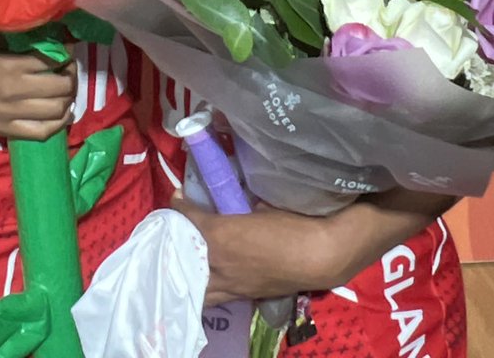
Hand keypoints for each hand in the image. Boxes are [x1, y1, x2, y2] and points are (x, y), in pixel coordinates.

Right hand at [0, 33, 76, 139]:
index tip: (67, 49)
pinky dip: (57, 124)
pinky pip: (41, 133)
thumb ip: (12, 38)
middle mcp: (13, 91)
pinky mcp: (3, 130)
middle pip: (60, 87)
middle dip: (70, 77)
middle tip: (68, 70)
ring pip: (56, 111)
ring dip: (67, 99)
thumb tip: (40, 32)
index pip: (52, 61)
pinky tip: (61, 114)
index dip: (66, 54)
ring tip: (65, 90)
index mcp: (10, 65)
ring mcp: (9, 114)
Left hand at [171, 194, 336, 303]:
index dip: (179, 206)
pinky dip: (208, 287)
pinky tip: (211, 278)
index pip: (188, 219)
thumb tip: (237, 202)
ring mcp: (230, 285)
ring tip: (186, 260)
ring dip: (188, 273)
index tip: (178, 197)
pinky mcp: (245, 297)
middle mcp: (218, 264)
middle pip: (182, 258)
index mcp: (220, 235)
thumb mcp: (262, 207)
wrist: (318, 256)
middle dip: (174, 244)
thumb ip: (241, 207)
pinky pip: (217, 296)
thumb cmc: (292, 225)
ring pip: (196, 287)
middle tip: (175, 231)